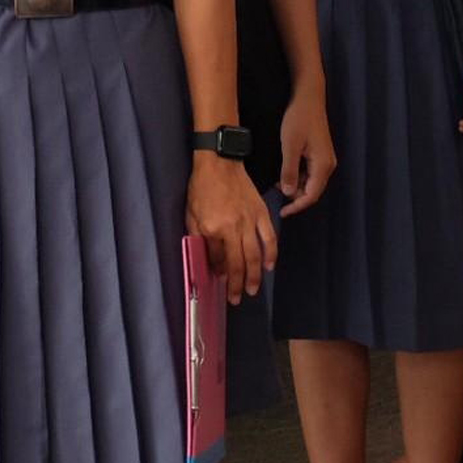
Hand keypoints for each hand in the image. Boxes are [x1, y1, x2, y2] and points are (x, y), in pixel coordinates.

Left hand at [187, 153, 276, 304]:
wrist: (219, 163)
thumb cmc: (201, 187)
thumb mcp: (191, 212)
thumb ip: (198, 235)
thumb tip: (206, 258)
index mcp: (212, 227)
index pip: (215, 257)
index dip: (216, 271)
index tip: (217, 281)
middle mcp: (231, 228)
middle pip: (236, 263)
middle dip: (236, 284)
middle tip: (236, 299)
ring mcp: (249, 222)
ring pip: (254, 256)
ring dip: (254, 277)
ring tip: (252, 291)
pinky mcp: (261, 215)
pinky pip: (269, 239)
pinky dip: (271, 255)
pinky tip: (269, 267)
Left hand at [276, 86, 335, 216]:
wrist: (308, 98)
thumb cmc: (298, 119)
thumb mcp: (290, 145)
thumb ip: (289, 170)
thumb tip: (286, 193)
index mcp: (323, 166)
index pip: (312, 195)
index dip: (297, 206)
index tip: (282, 213)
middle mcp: (327, 165)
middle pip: (312, 190)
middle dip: (295, 198)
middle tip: (275, 200)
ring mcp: (324, 159)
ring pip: (310, 182)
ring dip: (294, 187)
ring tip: (275, 187)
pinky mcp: (318, 154)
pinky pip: (309, 172)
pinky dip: (296, 177)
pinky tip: (282, 175)